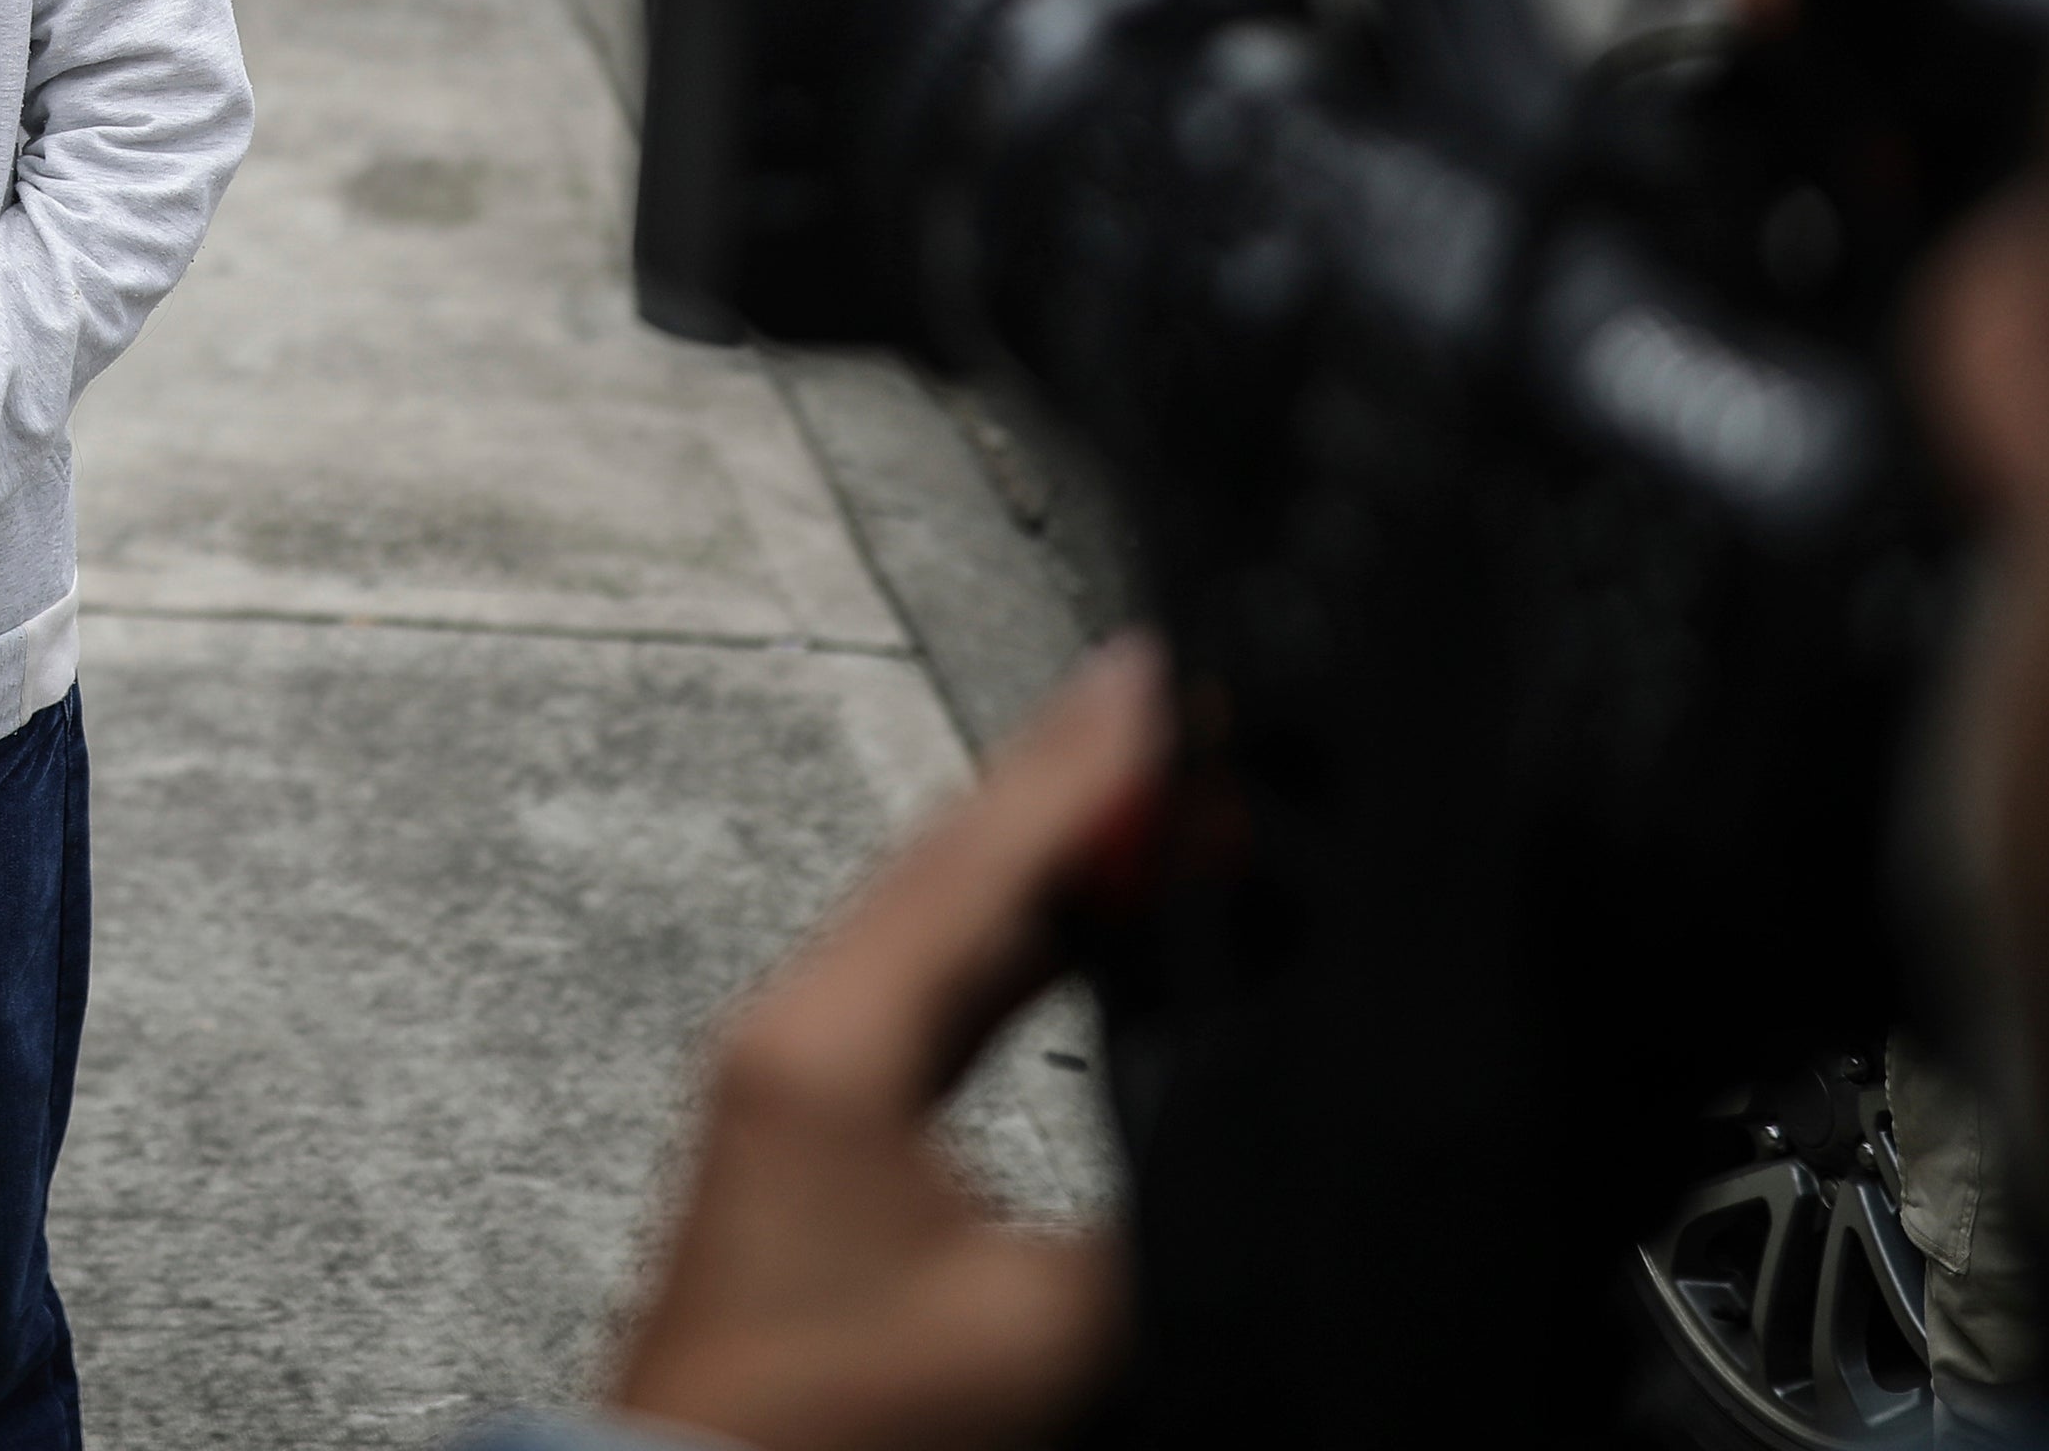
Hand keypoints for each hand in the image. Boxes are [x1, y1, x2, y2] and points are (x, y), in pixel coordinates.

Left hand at [611, 635, 1163, 1450]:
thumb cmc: (827, 1430)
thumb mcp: (1040, 1323)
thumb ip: (1157, 1206)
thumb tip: (1247, 1126)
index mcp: (827, 1042)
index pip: (984, 861)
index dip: (1088, 764)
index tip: (1167, 673)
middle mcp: (800, 1031)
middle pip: (959, 865)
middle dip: (1080, 784)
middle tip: (1190, 704)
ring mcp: (803, 1074)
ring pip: (948, 919)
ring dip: (1059, 856)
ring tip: (1170, 793)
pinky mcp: (826, 1129)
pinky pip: (940, 983)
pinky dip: (1028, 933)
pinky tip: (1094, 924)